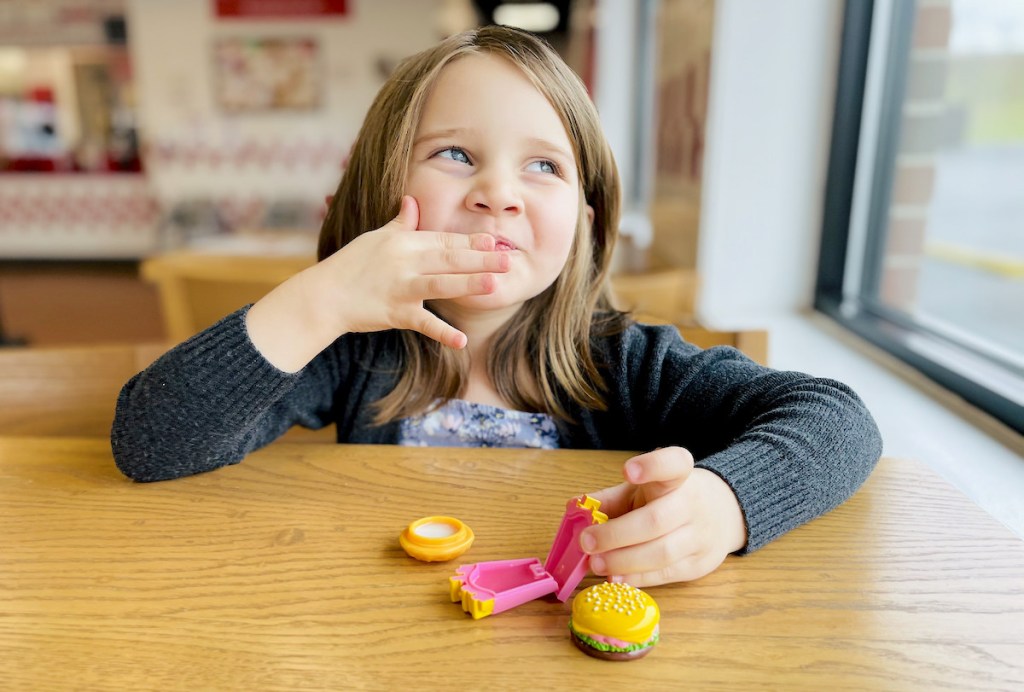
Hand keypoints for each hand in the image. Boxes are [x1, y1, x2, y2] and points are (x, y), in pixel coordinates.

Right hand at [307, 195, 509, 348]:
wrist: (324, 296)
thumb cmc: (351, 265)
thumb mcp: (375, 238)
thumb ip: (400, 223)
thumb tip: (412, 201)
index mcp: (403, 242)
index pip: (443, 240)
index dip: (469, 242)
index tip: (493, 241)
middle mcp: (405, 262)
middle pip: (448, 259)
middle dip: (479, 260)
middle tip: (507, 260)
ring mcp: (401, 288)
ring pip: (440, 284)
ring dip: (468, 284)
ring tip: (494, 285)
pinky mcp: (395, 313)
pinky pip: (423, 323)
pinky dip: (441, 332)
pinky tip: (461, 341)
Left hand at [580, 447, 747, 586]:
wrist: (723, 513)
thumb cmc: (671, 498)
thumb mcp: (645, 488)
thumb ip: (613, 497)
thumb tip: (577, 507)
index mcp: (680, 476)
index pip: (673, 464)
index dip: (652, 466)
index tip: (628, 471)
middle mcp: (693, 504)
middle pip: (657, 520)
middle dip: (617, 534)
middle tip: (587, 542)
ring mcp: (700, 536)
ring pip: (662, 553)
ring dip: (624, 561)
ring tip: (596, 564)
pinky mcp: (700, 564)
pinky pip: (666, 574)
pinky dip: (638, 578)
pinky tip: (616, 577)